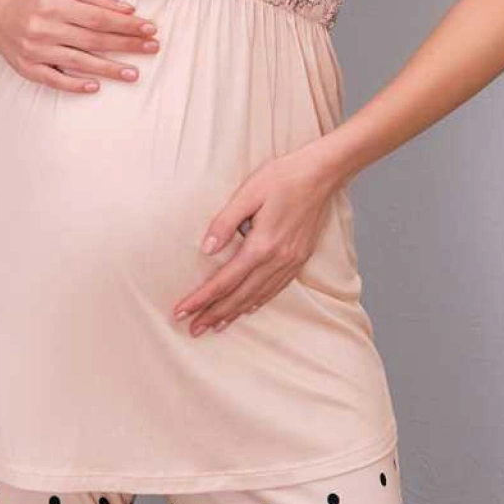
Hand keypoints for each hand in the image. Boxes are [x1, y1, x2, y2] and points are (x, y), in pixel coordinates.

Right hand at [0, 0, 159, 92]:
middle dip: (126, 44)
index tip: (150, 29)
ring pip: (78, 62)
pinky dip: (75, 84)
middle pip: (93, 39)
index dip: (126, 24)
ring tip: (133, 73)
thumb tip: (127, 9)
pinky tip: (95, 87)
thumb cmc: (38, 3)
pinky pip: (54, 80)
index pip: (99, 17)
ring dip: (108, 69)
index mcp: (56, 4)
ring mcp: (36, 50)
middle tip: (152, 48)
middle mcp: (45, 27)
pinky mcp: (29, 69)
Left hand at [172, 143, 343, 335]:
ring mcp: (291, 262)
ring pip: (258, 297)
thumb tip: (205, 249)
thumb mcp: (248, 192)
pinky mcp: (300, 259)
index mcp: (262, 245)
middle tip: (193, 329)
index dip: (201, 299)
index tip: (181, 311)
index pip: (224, 281)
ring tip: (214, 326)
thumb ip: (225, 222)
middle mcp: (277, 260)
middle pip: (240, 296)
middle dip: (214, 314)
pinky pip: (275, 289)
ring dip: (234, 313)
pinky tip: (247, 309)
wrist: (322, 174)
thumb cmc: (283, 177)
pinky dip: (258, 302)